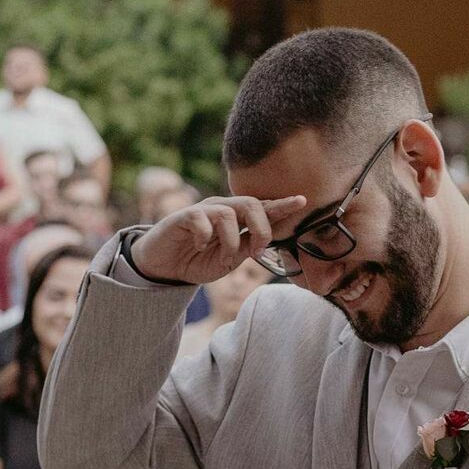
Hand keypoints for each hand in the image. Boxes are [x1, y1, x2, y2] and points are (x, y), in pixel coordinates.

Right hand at [130, 194, 308, 285]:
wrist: (166, 267)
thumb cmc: (198, 260)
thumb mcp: (229, 260)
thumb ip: (247, 248)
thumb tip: (265, 241)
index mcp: (238, 220)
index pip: (263, 208)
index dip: (282, 205)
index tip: (302, 201)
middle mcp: (223, 209)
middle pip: (251, 203)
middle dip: (261, 229)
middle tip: (257, 253)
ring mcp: (204, 210)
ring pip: (228, 214)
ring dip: (231, 241)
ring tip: (224, 257)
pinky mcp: (184, 216)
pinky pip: (202, 219)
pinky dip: (205, 237)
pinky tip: (200, 247)